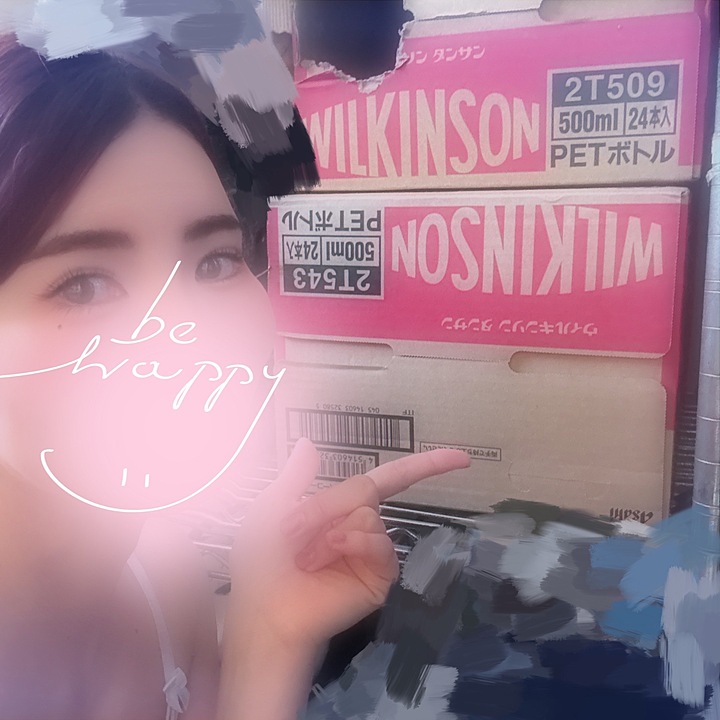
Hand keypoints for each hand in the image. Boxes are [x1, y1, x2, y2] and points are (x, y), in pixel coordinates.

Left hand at [227, 439, 468, 649]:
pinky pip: (379, 543)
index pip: (388, 478)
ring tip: (309, 556)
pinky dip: (354, 542)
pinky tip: (331, 555)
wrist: (266, 612)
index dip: (424, 466)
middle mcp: (363, 525)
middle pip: (366, 490)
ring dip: (332, 530)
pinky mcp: (379, 576)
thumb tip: (309, 442)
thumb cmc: (262, 563)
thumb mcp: (270, 510)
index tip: (461, 458)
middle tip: (294, 532)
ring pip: (369, 514)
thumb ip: (295, 477)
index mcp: (341, 507)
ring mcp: (373, 551)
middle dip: (326, 507)